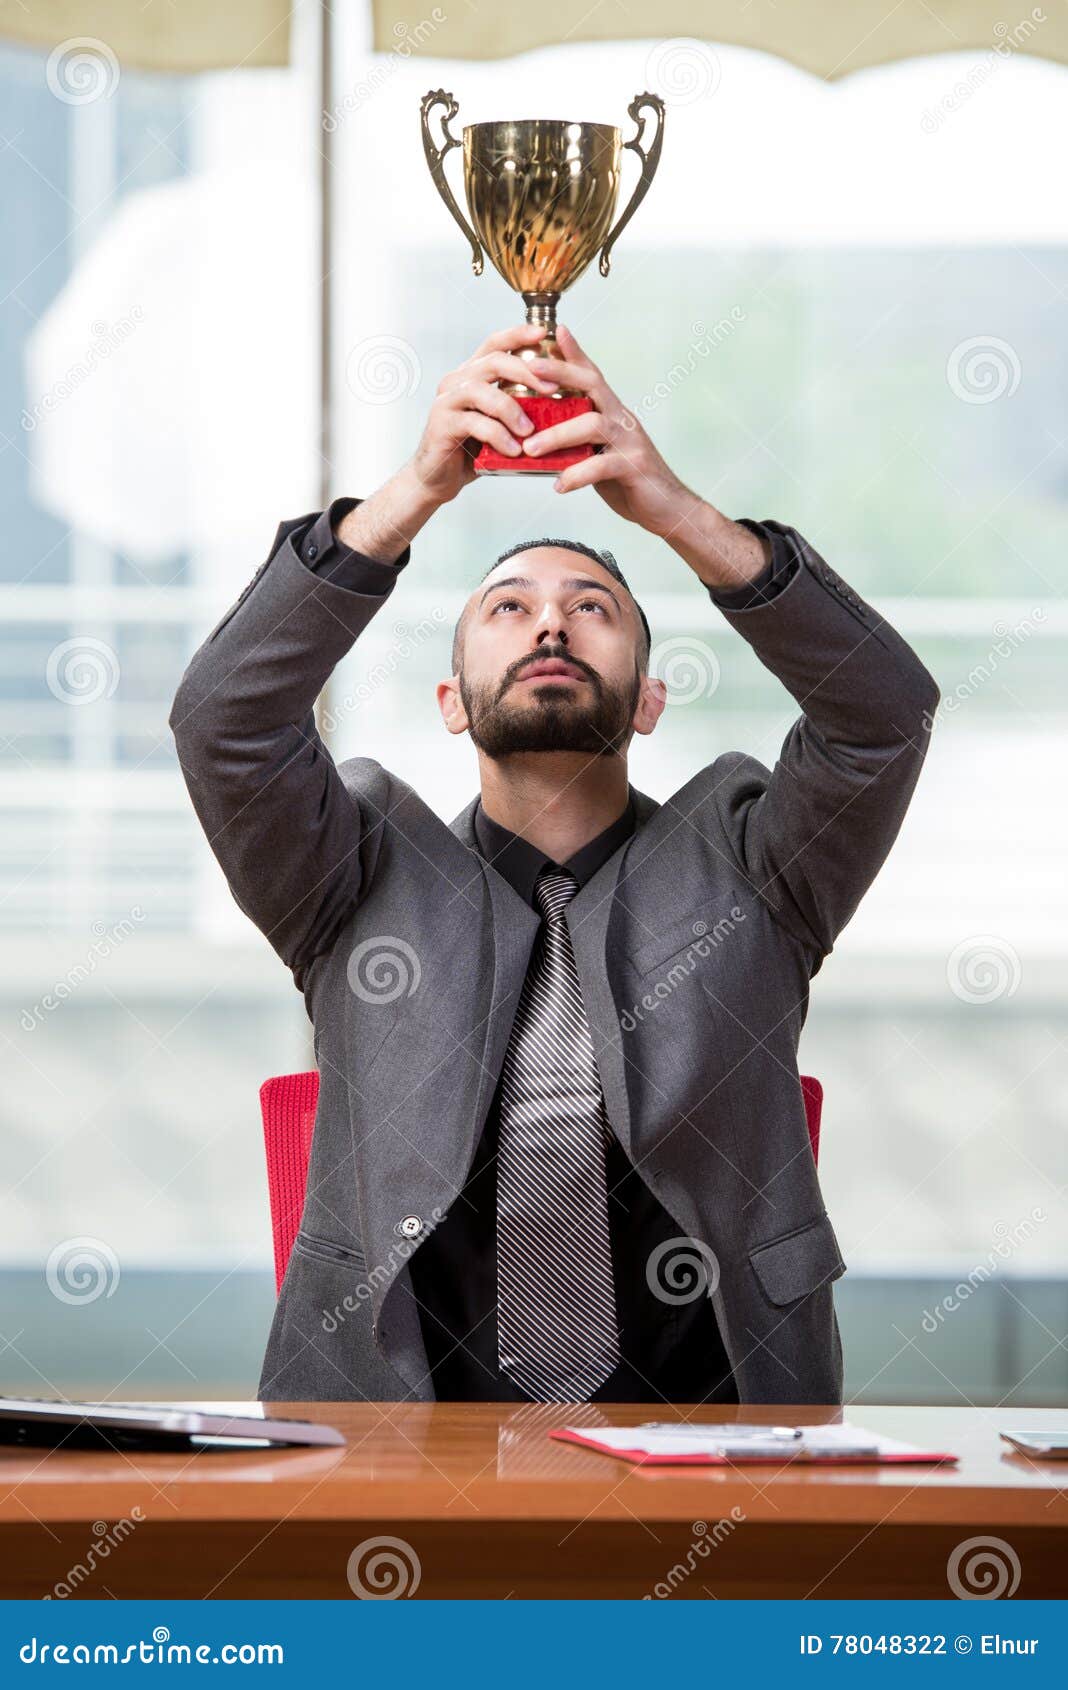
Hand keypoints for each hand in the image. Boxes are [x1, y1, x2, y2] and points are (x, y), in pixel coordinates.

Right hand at [407, 324, 558, 505]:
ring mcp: (447, 401)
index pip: (495, 344)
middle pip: (492, 362)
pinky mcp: (441, 424)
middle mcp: (457, 381)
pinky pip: (473, 423)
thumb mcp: (500, 424)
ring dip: (510, 409)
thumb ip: (519, 407)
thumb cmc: (472, 449)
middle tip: (551, 386)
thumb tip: (558, 399)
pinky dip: (497, 435)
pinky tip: (513, 449)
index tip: (544, 333)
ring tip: (529, 430)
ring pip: (481, 390)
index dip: (518, 334)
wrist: (439, 478)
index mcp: (473, 375)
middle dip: (526, 371)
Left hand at [517, 325, 691, 536]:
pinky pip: (601, 466)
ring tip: (530, 448)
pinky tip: (559, 485)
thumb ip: (578, 439)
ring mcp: (630, 442)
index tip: (554, 332)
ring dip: (557, 434)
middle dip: (561, 374)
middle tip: (532, 370)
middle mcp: (623, 420)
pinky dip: (577, 475)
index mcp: (614, 413)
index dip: (574, 353)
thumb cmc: (629, 480)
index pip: (592, 376)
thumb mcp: (601, 452)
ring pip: (592, 425)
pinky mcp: (634, 467)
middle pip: (592, 385)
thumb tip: (541, 434)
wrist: (668, 508)